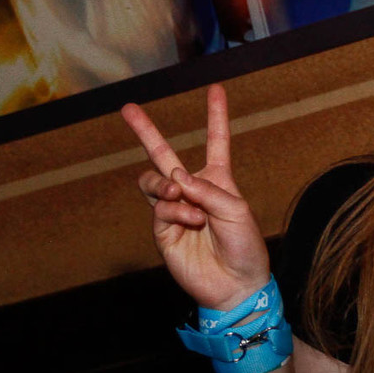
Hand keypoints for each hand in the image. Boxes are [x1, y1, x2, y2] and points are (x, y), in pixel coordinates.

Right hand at [121, 84, 269, 310]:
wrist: (236, 283)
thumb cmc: (245, 246)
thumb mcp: (236, 209)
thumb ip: (206, 189)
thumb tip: (174, 178)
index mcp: (217, 180)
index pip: (216, 142)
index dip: (216, 116)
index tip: (216, 89)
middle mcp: (193, 191)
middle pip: (163, 155)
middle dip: (145, 130)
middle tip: (128, 107)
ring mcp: (175, 210)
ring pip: (153, 181)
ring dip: (165, 184)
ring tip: (180, 195)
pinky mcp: (163, 230)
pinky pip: (160, 209)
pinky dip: (175, 210)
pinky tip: (192, 220)